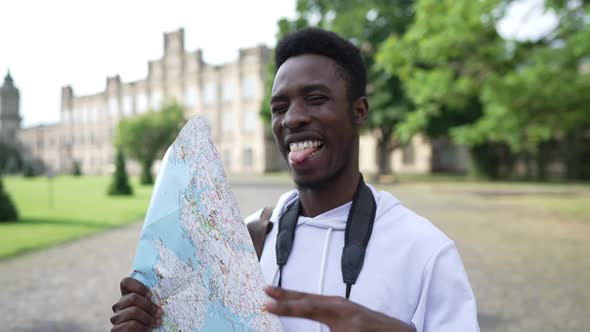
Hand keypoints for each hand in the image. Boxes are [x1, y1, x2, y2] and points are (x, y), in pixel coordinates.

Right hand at [110, 277, 162, 330]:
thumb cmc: (148, 321)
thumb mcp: (150, 308)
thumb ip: (150, 300)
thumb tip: (162, 288)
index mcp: (127, 297)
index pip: (126, 282)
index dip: (138, 286)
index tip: (150, 295)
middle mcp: (119, 305)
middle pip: (133, 297)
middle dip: (149, 306)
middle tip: (160, 312)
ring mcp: (116, 318)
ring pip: (133, 311)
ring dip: (148, 318)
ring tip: (157, 323)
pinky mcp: (115, 330)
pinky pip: (130, 325)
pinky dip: (142, 328)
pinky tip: (148, 330)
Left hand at [264, 286, 415, 331]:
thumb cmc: (370, 326)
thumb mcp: (347, 316)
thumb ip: (326, 313)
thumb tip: (301, 308)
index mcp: (338, 306)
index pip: (307, 298)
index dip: (286, 295)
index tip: (267, 292)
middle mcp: (342, 312)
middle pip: (308, 306)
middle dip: (285, 305)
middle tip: (265, 302)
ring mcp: (348, 328)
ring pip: (318, 328)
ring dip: (299, 315)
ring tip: (278, 311)